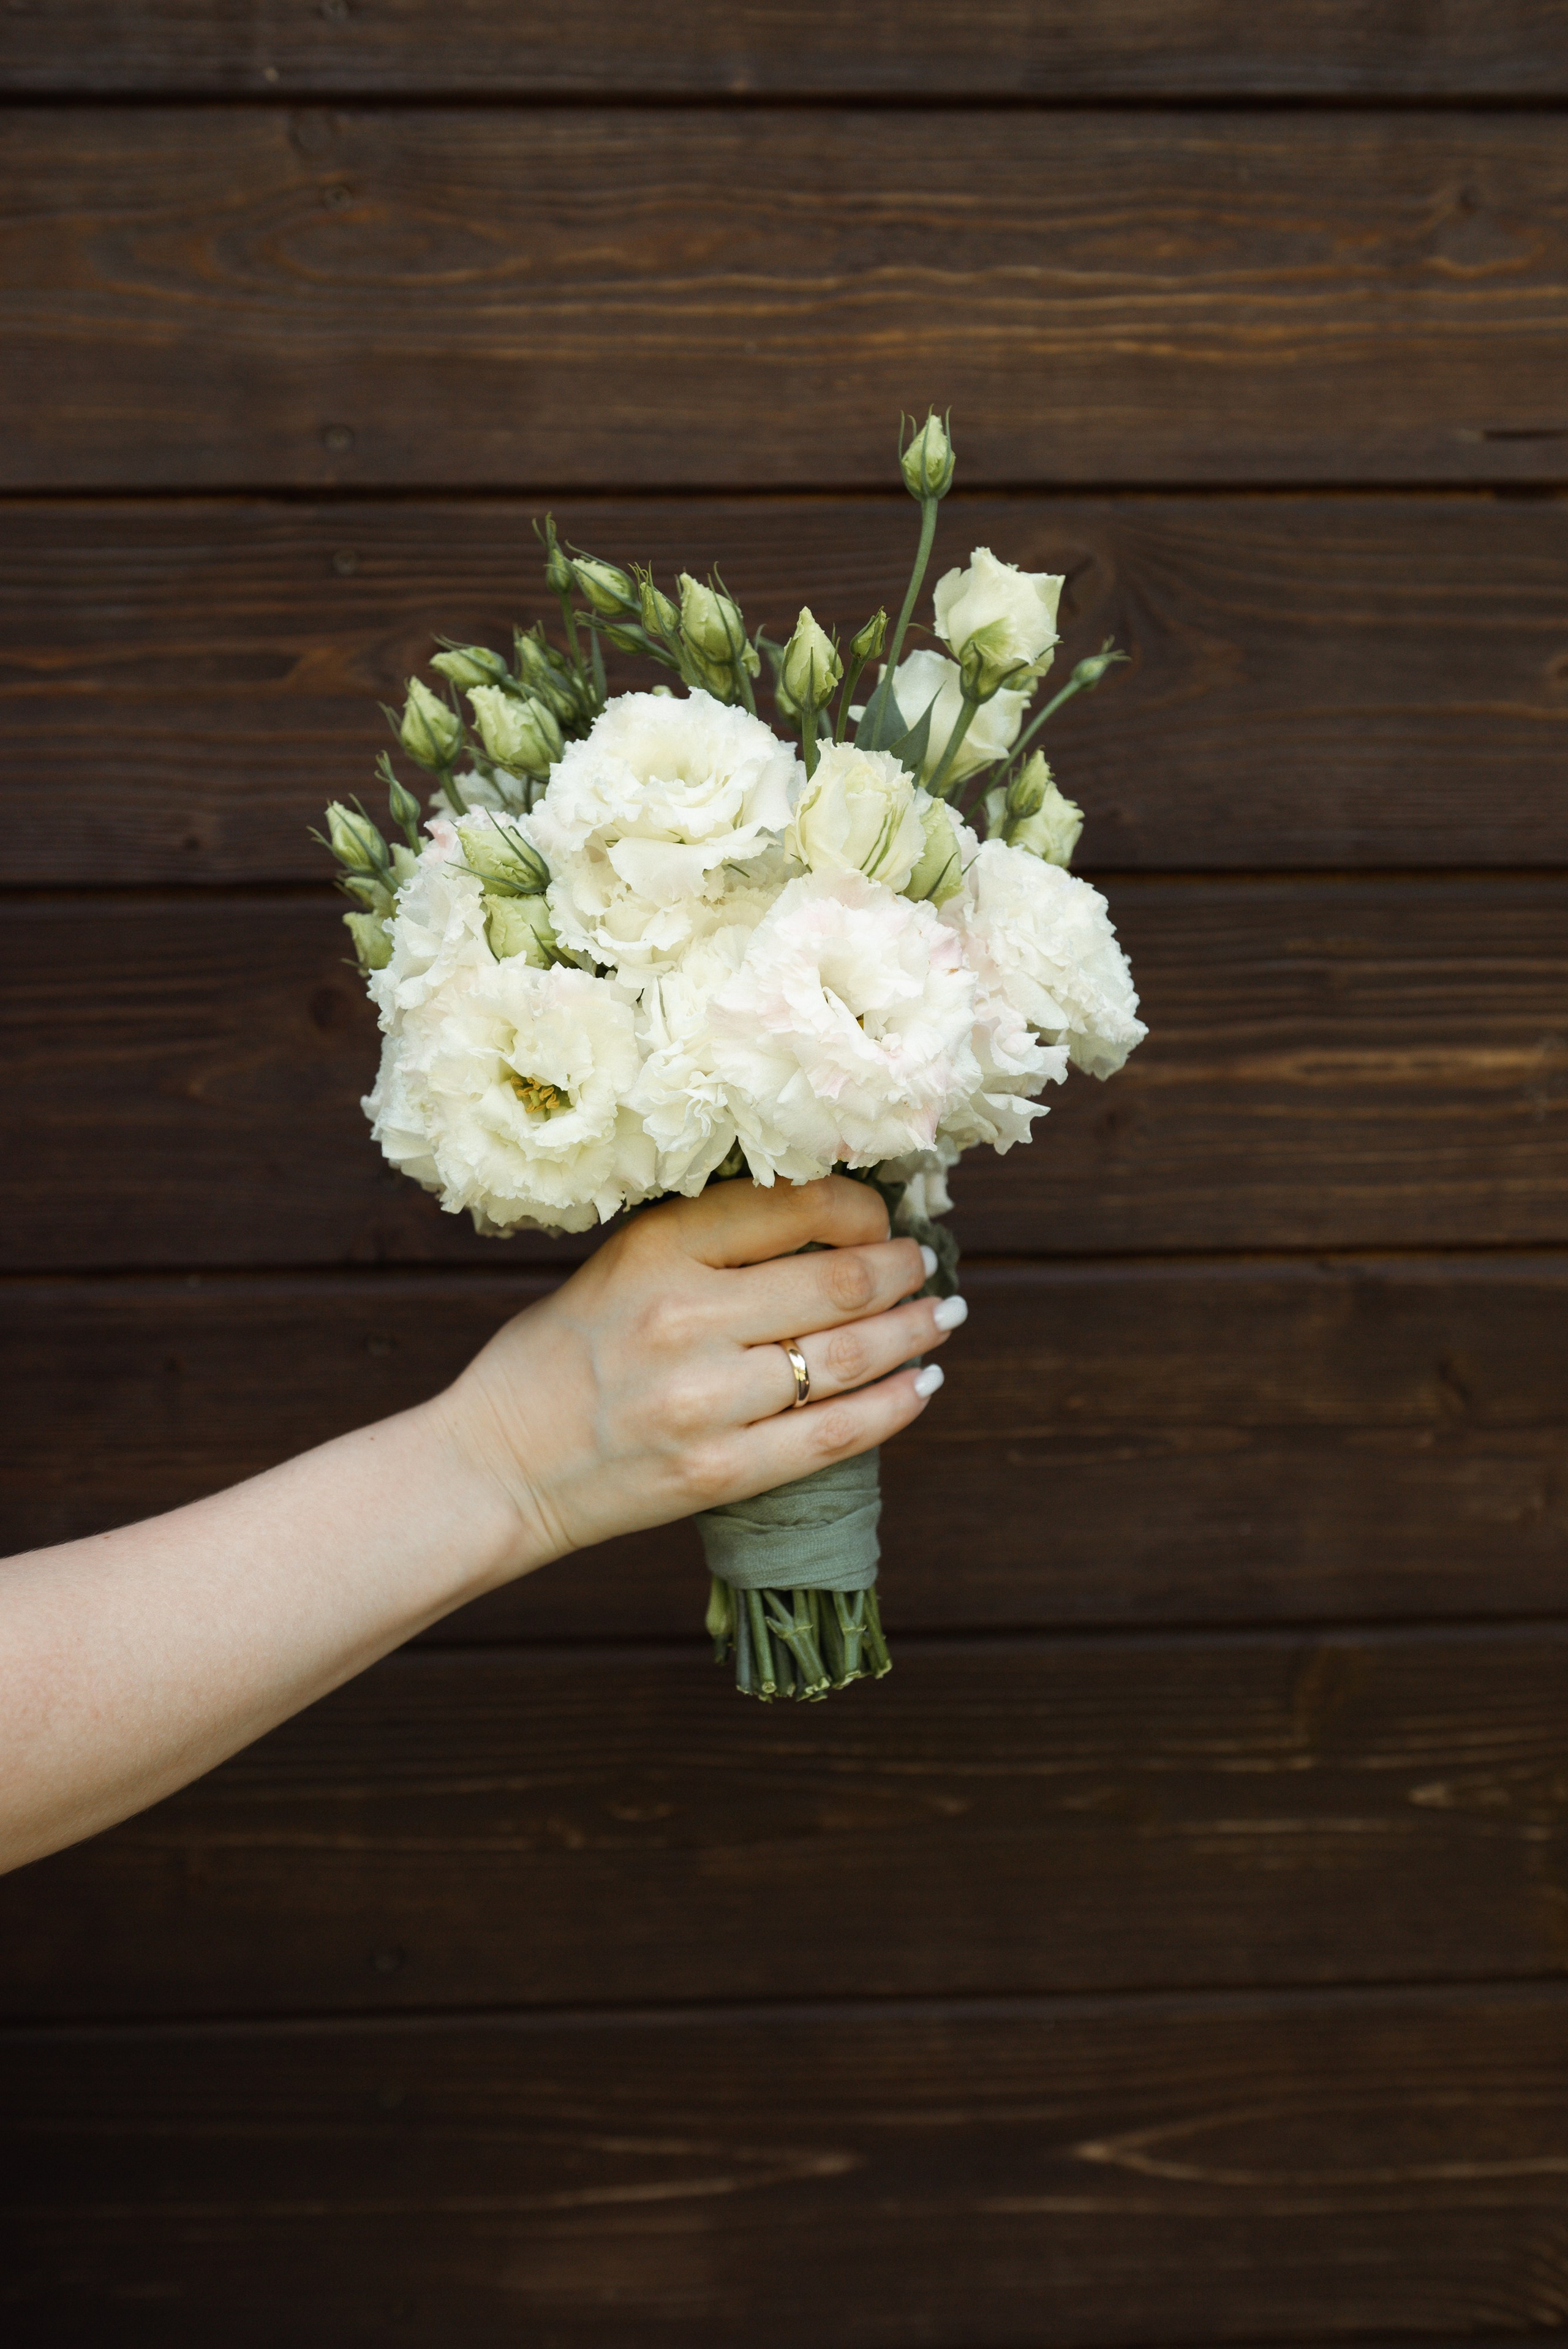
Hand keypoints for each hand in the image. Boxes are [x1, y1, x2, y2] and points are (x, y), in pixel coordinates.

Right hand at [438, 1175, 964, 1578]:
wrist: (494, 1465)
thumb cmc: (558, 1357)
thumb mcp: (619, 1265)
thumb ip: (711, 1242)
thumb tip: (826, 1221)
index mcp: (657, 1250)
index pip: (795, 1207)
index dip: (863, 1210)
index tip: (882, 1220)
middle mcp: (685, 1318)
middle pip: (837, 1282)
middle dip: (903, 1272)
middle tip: (929, 1269)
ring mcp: (705, 1403)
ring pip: (848, 1357)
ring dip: (912, 1335)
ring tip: (940, 1320)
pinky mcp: (718, 1473)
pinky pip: (833, 1435)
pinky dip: (893, 1407)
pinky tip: (923, 1387)